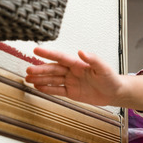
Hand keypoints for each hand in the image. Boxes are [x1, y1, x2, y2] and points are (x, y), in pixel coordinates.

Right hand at [25, 47, 142, 110]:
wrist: (114, 93)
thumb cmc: (111, 79)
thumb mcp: (103, 68)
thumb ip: (93, 60)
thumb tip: (82, 52)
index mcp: (78, 64)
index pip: (61, 57)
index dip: (49, 54)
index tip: (37, 50)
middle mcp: (72, 72)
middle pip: (53, 69)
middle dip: (40, 70)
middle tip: (28, 70)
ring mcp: (70, 82)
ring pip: (52, 79)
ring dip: (40, 79)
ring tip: (27, 79)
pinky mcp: (71, 92)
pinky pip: (57, 90)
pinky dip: (47, 89)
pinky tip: (37, 87)